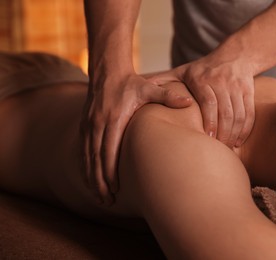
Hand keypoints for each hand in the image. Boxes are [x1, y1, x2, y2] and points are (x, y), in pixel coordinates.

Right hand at [81, 74, 191, 204]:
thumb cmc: (131, 83)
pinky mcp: (85, 126)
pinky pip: (82, 150)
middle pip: (96, 158)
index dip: (110, 170)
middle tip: (107, 200)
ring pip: (87, 157)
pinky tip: (89, 179)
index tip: (115, 188)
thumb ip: (168, 96)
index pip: (108, 149)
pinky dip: (85, 167)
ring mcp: (89, 125)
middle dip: (100, 181)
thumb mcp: (150, 88)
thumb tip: (189, 101)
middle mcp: (98, 124)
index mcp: (114, 119)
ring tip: (99, 196)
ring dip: (91, 178)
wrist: (107, 71)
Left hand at [148, 54, 255, 147]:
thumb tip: (142, 87)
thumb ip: (163, 81)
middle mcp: (222, 82)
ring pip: (239, 114)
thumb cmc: (202, 69)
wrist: (235, 56)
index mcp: (203, 79)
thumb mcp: (182, 71)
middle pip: (225, 111)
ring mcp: (237, 87)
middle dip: (223, 132)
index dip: (210, 120)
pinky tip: (238, 141)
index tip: (208, 138)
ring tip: (227, 148)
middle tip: (217, 148)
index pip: (209, 101)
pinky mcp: (249, 91)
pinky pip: (249, 113)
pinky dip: (245, 129)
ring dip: (234, 133)